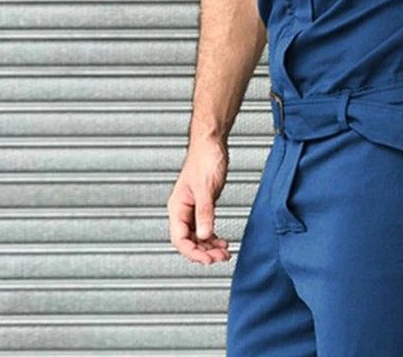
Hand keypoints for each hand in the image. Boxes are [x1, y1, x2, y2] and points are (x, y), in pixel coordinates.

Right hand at [167, 137, 230, 263]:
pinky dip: (212, 236)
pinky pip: (204, 227)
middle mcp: (182, 210)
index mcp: (177, 207)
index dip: (193, 252)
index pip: (179, 239)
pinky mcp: (202, 204)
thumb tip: (205, 235)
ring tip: (224, 253)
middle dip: (203, 252)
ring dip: (209, 246)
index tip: (207, 260)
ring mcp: (192, 207)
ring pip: (197, 236)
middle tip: (220, 258)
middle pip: (188, 241)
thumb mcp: (206, 188)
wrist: (212, 142)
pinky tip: (221, 241)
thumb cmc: (205, 159)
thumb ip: (205, 212)